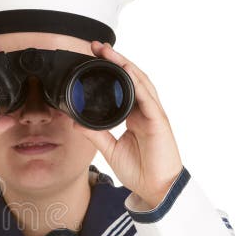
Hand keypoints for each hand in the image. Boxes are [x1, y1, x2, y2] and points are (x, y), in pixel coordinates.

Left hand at [72, 41, 183, 208]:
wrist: (155, 189)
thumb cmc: (139, 170)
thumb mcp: (110, 150)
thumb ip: (96, 135)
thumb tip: (76, 122)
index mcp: (135, 116)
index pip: (122, 87)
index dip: (110, 71)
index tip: (93, 59)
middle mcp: (145, 111)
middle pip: (131, 79)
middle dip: (115, 61)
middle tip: (97, 46)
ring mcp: (153, 114)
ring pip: (140, 82)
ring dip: (125, 65)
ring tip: (109, 52)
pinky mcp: (159, 122)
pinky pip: (148, 98)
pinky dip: (137, 83)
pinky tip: (128, 71)